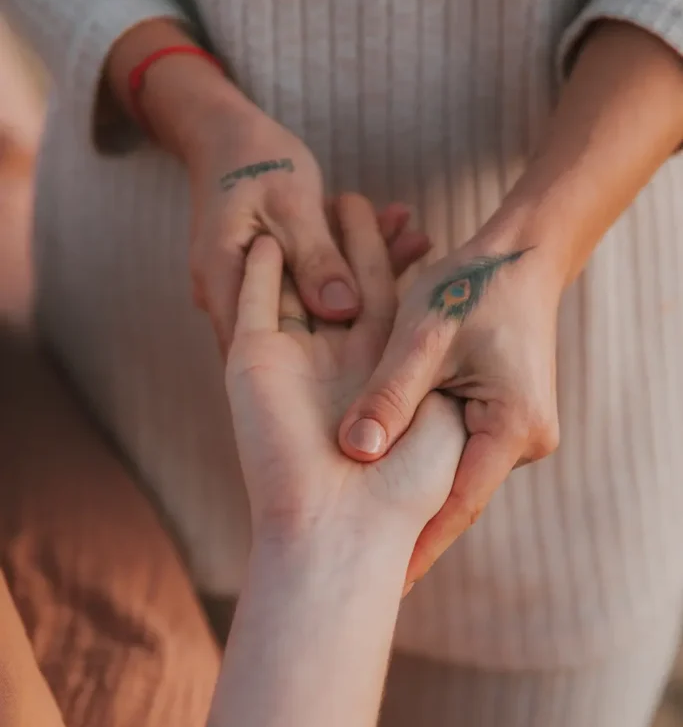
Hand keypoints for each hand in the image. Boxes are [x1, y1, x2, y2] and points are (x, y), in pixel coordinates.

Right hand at [104, 19, 429, 355]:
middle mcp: (238, 297)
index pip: (261, 347)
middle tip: (415, 302)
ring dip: (368, 276)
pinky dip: (358, 261)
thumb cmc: (250, 158)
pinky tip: (405, 236)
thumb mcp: (290, 202)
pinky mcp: (283, 277)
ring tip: (419, 244)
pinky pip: (322, 278)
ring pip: (319, 300)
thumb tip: (344, 310)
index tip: (367, 374)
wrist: (229, 132)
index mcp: (223, 282)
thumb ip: (316, 257)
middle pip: (299, 327)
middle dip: (357, 315)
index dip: (310, 371)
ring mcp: (261, 290)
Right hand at [225, 194, 465, 546]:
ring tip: (319, 196)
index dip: (393, 266)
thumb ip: (434, 369)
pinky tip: (269, 233)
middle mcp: (331, 370)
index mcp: (378, 380)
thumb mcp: (442, 414)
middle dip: (349, 245)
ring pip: (299, 286)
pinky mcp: (252, 360)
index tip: (412, 225)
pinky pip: (256, 299)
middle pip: (340, 289)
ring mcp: (288, 363)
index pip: (384, 307)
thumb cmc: (409, 485)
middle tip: (358, 197)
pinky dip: (261, 267)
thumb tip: (452, 327)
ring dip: (307, 246)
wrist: (341, 530)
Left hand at [338, 225, 561, 582]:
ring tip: (370, 544)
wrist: (519, 257)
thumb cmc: (470, 286)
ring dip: (418, 498)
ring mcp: (519, 432)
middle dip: (413, 531)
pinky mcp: (506, 419)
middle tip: (367, 575)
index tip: (385, 587)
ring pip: (458, 476)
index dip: (419, 546)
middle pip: (458, 497)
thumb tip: (353, 453)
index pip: (458, 504)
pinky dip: (426, 465)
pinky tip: (389, 489)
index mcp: (511, 425)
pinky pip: (461, 453)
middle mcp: (525, 439)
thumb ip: (388, 395)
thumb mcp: (422, 337)